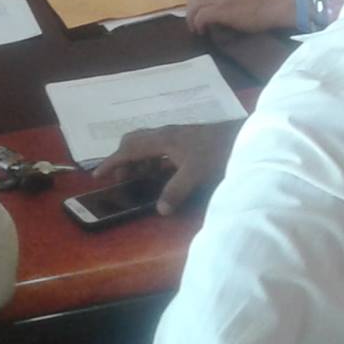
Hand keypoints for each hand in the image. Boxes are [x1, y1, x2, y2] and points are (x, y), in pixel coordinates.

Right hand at [92, 120, 241, 214]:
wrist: (246, 137)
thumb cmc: (219, 152)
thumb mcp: (197, 174)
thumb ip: (176, 191)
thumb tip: (160, 209)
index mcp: (163, 139)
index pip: (129, 149)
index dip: (112, 162)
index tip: (97, 175)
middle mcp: (166, 134)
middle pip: (134, 141)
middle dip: (122, 159)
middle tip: (121, 179)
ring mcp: (177, 135)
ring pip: (147, 144)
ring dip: (138, 160)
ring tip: (139, 179)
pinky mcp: (187, 140)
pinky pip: (159, 148)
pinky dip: (152, 160)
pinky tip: (162, 174)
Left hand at [184, 0, 297, 34]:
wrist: (273, 6)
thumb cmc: (264, 4)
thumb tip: (222, 9)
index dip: (197, 3)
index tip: (198, 14)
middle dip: (190, 11)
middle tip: (193, 24)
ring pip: (194, 5)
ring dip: (192, 18)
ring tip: (196, 29)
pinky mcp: (220, 9)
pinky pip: (201, 15)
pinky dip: (198, 23)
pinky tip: (202, 31)